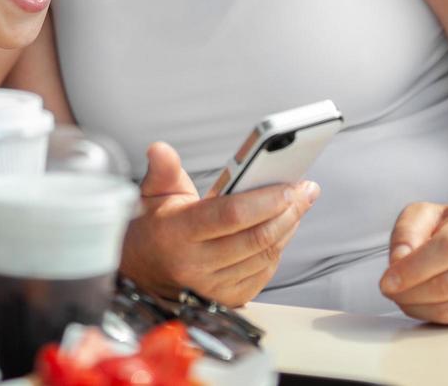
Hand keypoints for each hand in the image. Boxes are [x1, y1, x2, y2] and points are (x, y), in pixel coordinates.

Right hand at [119, 142, 318, 307]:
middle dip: (288, 211)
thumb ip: (164, 168)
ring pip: (264, 256)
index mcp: (178, 232)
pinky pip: (263, 272)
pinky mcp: (227, 299)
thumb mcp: (153, 192)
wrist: (141, 271)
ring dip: (289, 228)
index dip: (264, 201)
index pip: (230, 216)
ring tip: (299, 204)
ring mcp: (212, 286)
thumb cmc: (154, 226)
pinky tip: (284, 227)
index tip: (289, 185)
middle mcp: (195, 264)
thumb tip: (159, 148)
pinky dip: (279, 248)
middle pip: (256, 238)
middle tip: (306, 190)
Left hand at [379, 202, 447, 327]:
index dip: (414, 268)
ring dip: (420, 309)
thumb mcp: (427, 215)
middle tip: (391, 293)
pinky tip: (429, 306)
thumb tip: (398, 262)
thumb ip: (407, 231)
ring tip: (405, 298)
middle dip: (411, 293)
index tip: (387, 282)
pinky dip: (437, 321)